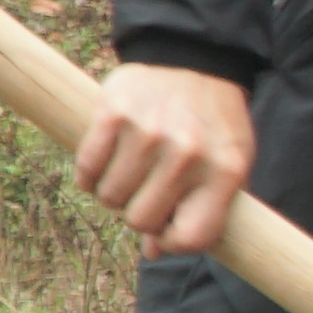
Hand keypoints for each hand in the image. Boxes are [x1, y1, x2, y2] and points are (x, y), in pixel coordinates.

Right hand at [76, 65, 254, 255]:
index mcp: (225, 172)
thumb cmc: (212, 123)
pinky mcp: (113, 116)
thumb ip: (199, 210)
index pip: (192, 237)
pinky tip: (107, 162)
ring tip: (131, 172)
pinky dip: (90, 175)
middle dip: (139, 213)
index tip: (167, 228)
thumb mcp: (225, 165)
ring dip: (114, 192)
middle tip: (146, 190)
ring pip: (109, 198)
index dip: (173, 242)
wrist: (193, 59)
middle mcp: (187, 156)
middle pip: (141, 220)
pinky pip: (87, 170)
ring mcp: (148, 135)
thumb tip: (154, 253)